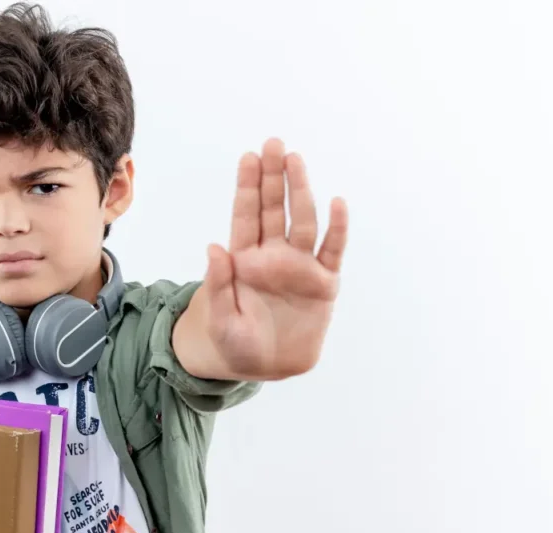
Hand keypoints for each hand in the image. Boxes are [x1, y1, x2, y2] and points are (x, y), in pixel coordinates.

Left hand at [200, 138, 347, 379]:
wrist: (265, 367)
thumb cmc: (234, 343)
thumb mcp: (221, 318)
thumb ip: (218, 284)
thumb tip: (214, 246)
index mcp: (244, 260)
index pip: (246, 215)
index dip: (248, 186)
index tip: (249, 157)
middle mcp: (273, 256)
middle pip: (273, 209)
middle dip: (273, 177)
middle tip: (274, 144)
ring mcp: (299, 267)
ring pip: (303, 222)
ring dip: (300, 192)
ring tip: (296, 161)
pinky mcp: (323, 284)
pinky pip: (332, 251)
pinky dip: (337, 228)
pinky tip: (337, 203)